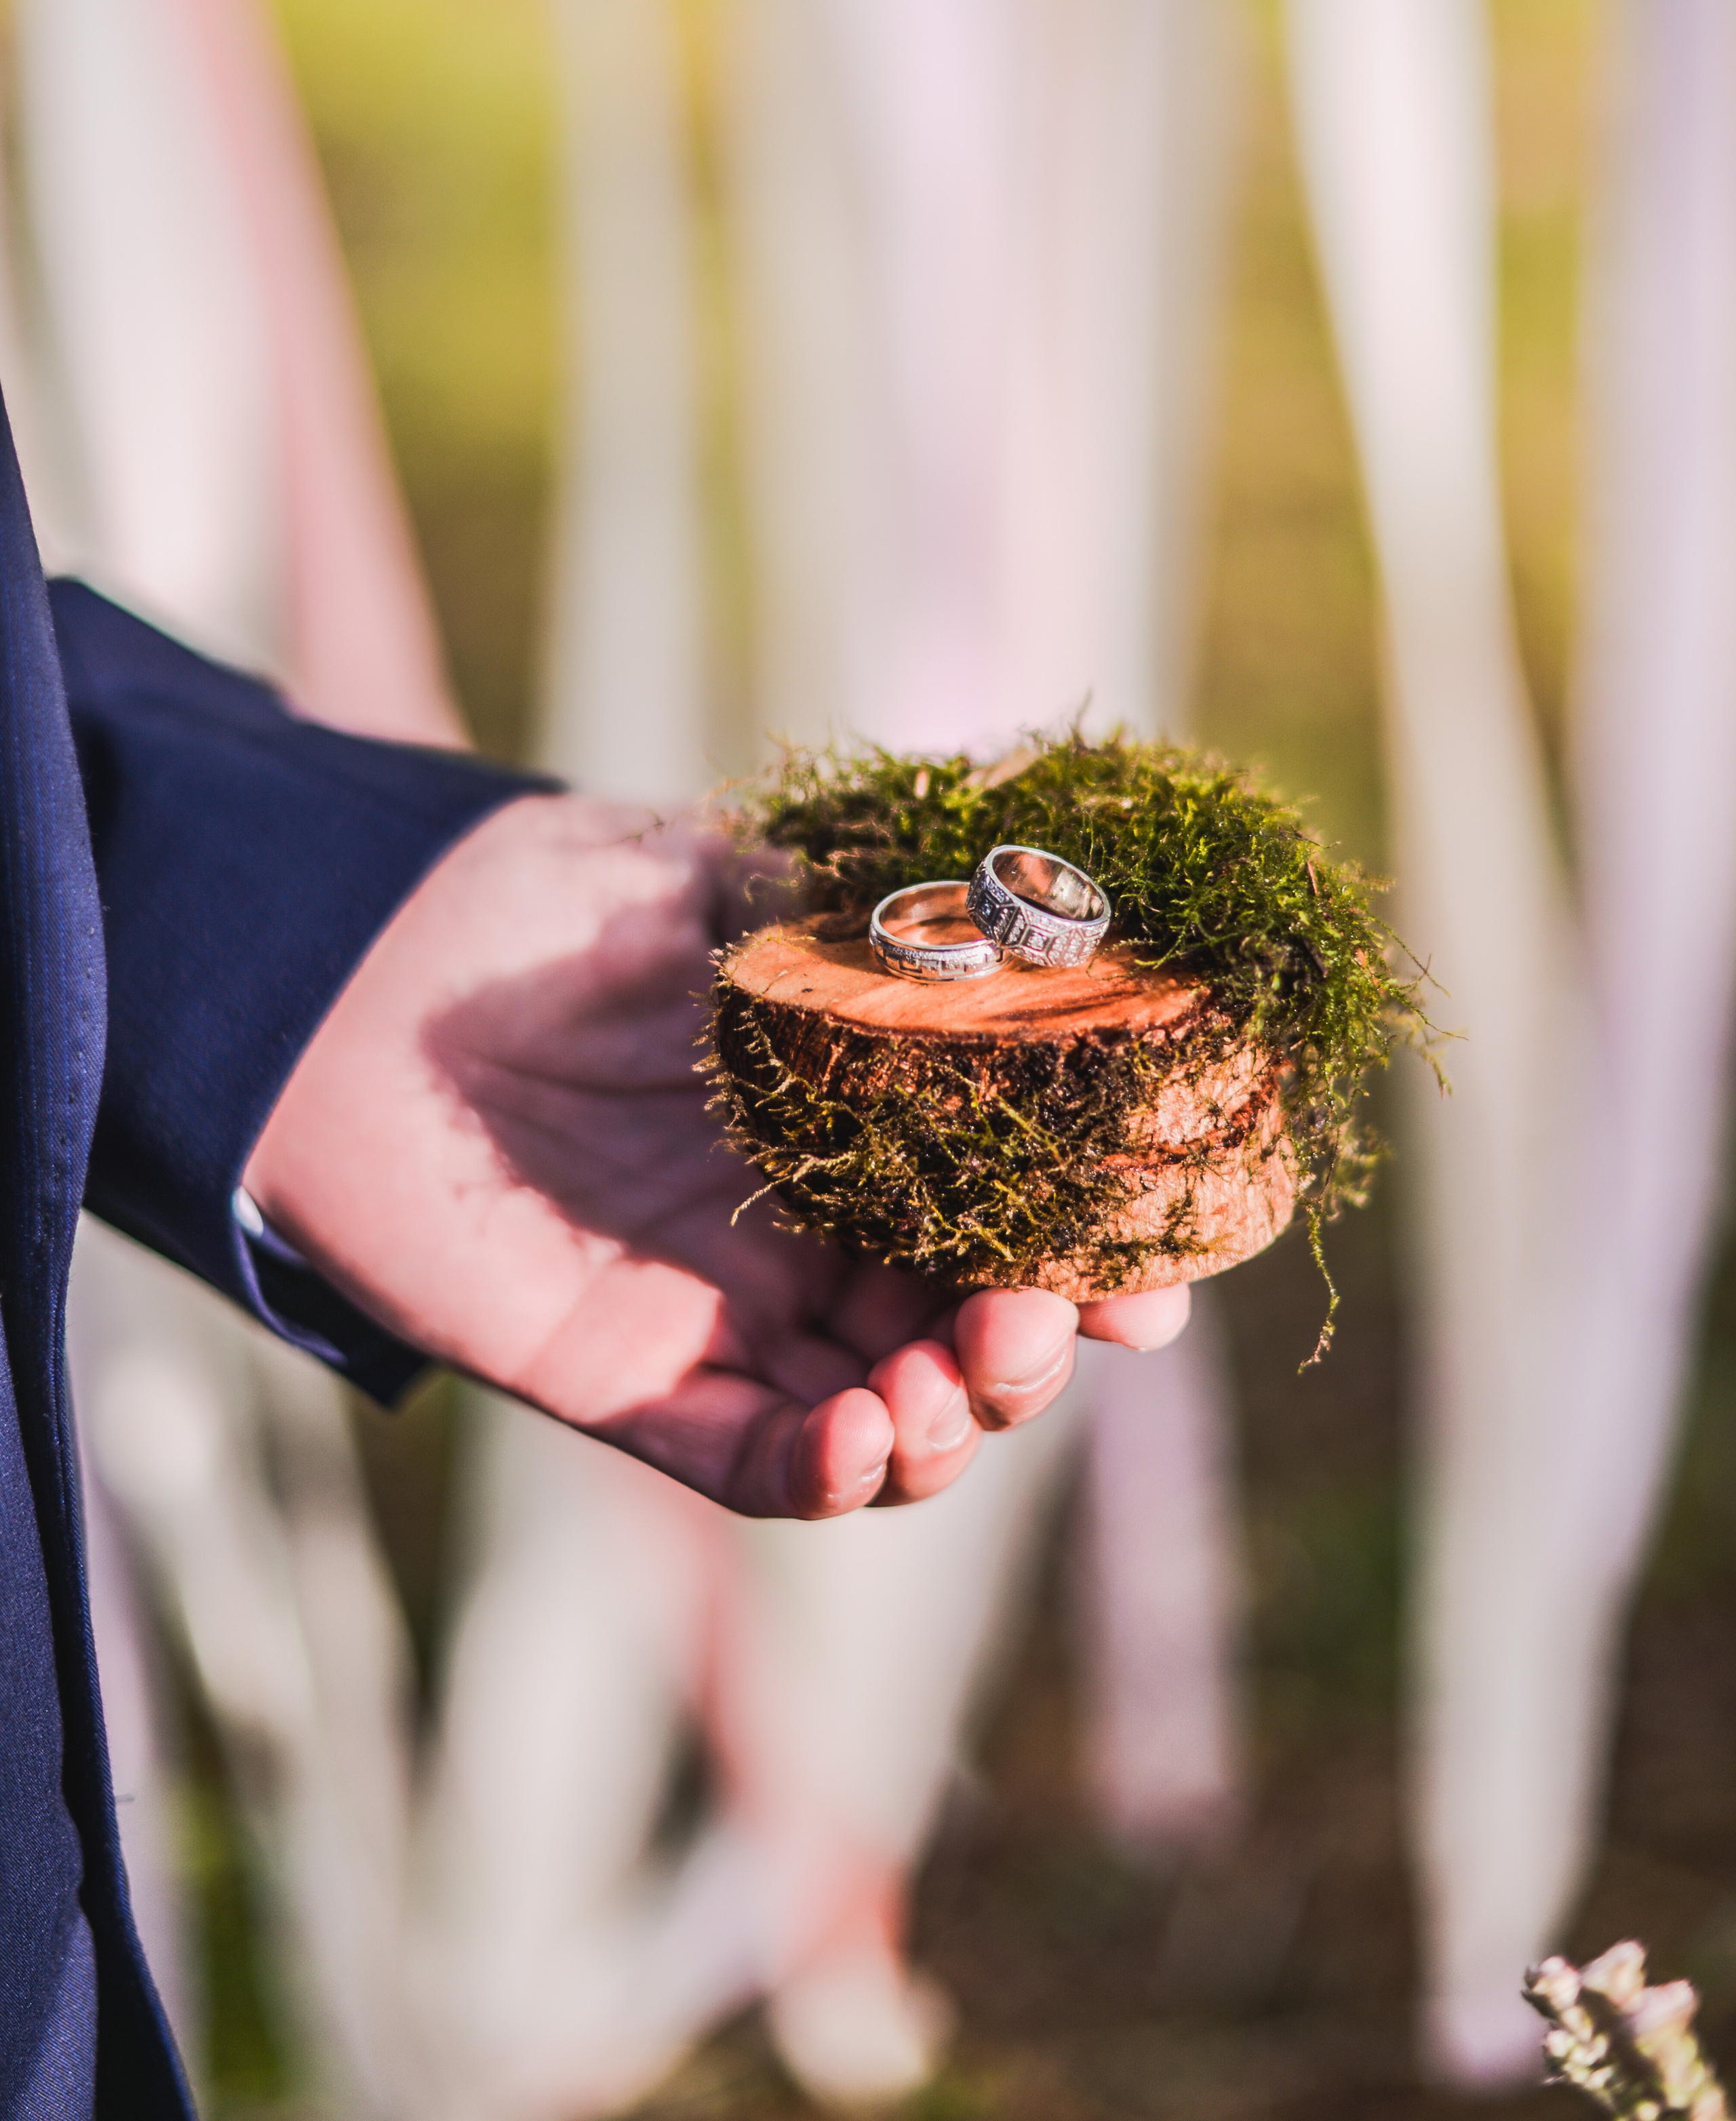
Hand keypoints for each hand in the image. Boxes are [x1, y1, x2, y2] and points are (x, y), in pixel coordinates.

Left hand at [244, 795, 1188, 1517]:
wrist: (365, 965)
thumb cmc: (551, 904)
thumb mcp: (735, 885)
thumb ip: (874, 921)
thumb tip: (1034, 928)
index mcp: (863, 1128)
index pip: (1016, 1215)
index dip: (1098, 1248)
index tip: (1159, 1257)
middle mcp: (813, 1236)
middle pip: (973, 1336)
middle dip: (1040, 1346)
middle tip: (1051, 1313)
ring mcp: (727, 1317)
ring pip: (890, 1421)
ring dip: (955, 1425)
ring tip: (952, 1376)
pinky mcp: (630, 1381)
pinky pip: (753, 1465)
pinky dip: (830, 1477)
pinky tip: (869, 1437)